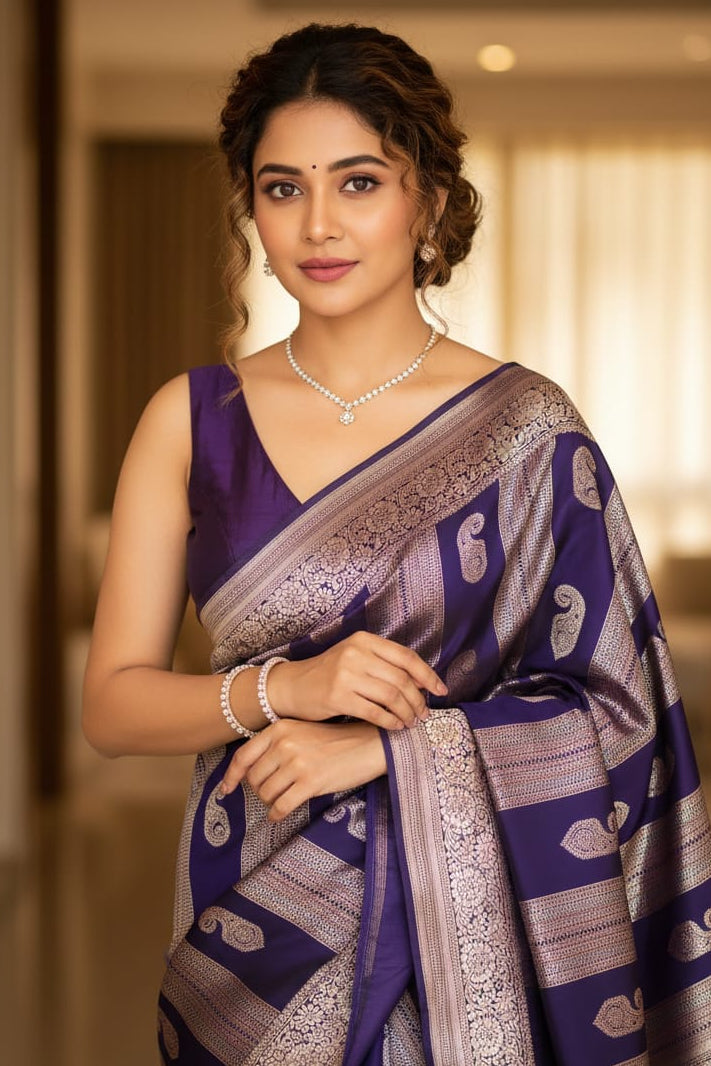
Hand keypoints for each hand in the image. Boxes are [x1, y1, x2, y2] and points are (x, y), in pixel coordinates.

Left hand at [218, 719, 386, 821]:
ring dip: (270, 802)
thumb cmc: (336, 740)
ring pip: (265, 794)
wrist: (369, 744)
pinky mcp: (311, 782)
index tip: (225, 790)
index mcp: (279, 729)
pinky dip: (277, 814)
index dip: (230, 777)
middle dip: (259, 790)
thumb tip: (249, 772)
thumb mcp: (301, 732)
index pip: (243, 756)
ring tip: (283, 799)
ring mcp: (297, 763)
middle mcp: (284, 744)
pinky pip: (281, 806)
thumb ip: (276, 745)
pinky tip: (280, 814)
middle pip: (253, 779)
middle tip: (273, 792)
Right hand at [268, 631, 446, 730]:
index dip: (427, 675)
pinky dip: (390, 722)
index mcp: (364, 640)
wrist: (292, 686)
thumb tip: (422, 681)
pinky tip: (395, 726)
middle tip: (424, 713)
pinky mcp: (338, 696)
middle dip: (418, 699)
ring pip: (391, 696)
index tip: (440, 690)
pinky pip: (375, 712)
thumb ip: (385, 664)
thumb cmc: (329, 674)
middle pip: (401, 678)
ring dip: (407, 712)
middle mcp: (356, 653)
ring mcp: (346, 674)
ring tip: (411, 721)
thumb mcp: (356, 658)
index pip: (406, 656)